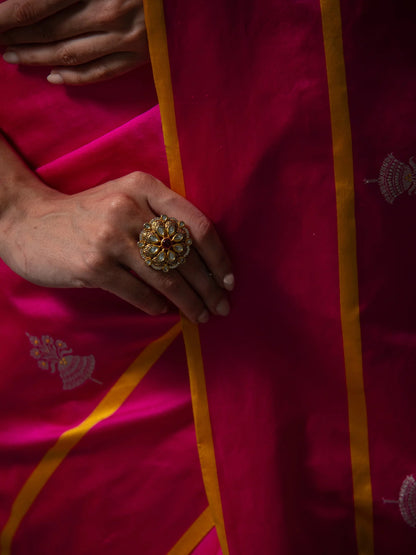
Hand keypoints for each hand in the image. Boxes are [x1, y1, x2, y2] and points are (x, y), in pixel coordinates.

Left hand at [0, 0, 148, 84]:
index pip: (37, 4)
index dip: (8, 17)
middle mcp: (110, 13)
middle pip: (51, 31)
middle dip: (18, 36)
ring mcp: (128, 39)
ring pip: (72, 55)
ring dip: (38, 57)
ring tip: (14, 57)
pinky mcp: (143, 55)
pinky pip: (102, 72)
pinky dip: (75, 78)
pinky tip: (53, 78)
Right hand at [0, 157, 233, 322]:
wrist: (30, 223)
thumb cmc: (88, 214)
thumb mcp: (125, 199)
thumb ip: (161, 218)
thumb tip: (204, 264)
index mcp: (144, 187)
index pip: (196, 225)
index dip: (218, 257)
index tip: (229, 281)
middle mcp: (129, 207)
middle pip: (185, 255)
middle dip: (209, 287)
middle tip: (222, 307)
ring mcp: (110, 237)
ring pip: (166, 277)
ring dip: (189, 302)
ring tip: (201, 316)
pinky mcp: (93, 265)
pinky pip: (139, 292)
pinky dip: (156, 305)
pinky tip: (164, 310)